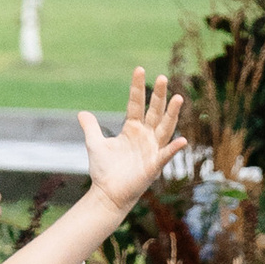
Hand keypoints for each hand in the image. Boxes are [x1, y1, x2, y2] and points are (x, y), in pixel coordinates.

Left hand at [78, 71, 189, 219]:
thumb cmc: (104, 170)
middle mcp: (145, 136)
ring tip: (179, 98)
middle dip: (158, 95)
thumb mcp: (95, 144)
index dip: (137, 88)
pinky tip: (182, 140)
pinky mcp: (153, 166)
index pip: (136, 104)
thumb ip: (91, 128)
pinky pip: (165, 155)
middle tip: (162, 77)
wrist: (107, 194)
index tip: (139, 69)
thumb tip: (82, 113)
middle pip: (154, 111)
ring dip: (172, 114)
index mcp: (132, 129)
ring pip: (165, 128)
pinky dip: (173, 149)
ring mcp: (151, 150)